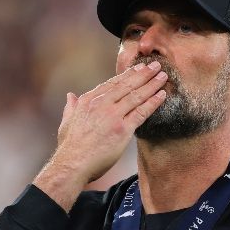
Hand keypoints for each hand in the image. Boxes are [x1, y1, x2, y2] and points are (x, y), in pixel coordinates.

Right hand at [33, 61, 167, 210]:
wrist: (72, 163)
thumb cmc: (70, 147)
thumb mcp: (66, 122)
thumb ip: (71, 107)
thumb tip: (70, 96)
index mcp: (88, 100)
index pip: (112, 83)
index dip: (127, 74)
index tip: (138, 68)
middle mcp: (101, 104)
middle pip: (127, 85)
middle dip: (144, 74)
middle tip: (156, 66)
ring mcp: (113, 116)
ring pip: (136, 96)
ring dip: (152, 84)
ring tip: (163, 76)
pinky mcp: (123, 129)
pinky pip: (142, 112)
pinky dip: (153, 102)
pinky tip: (162, 95)